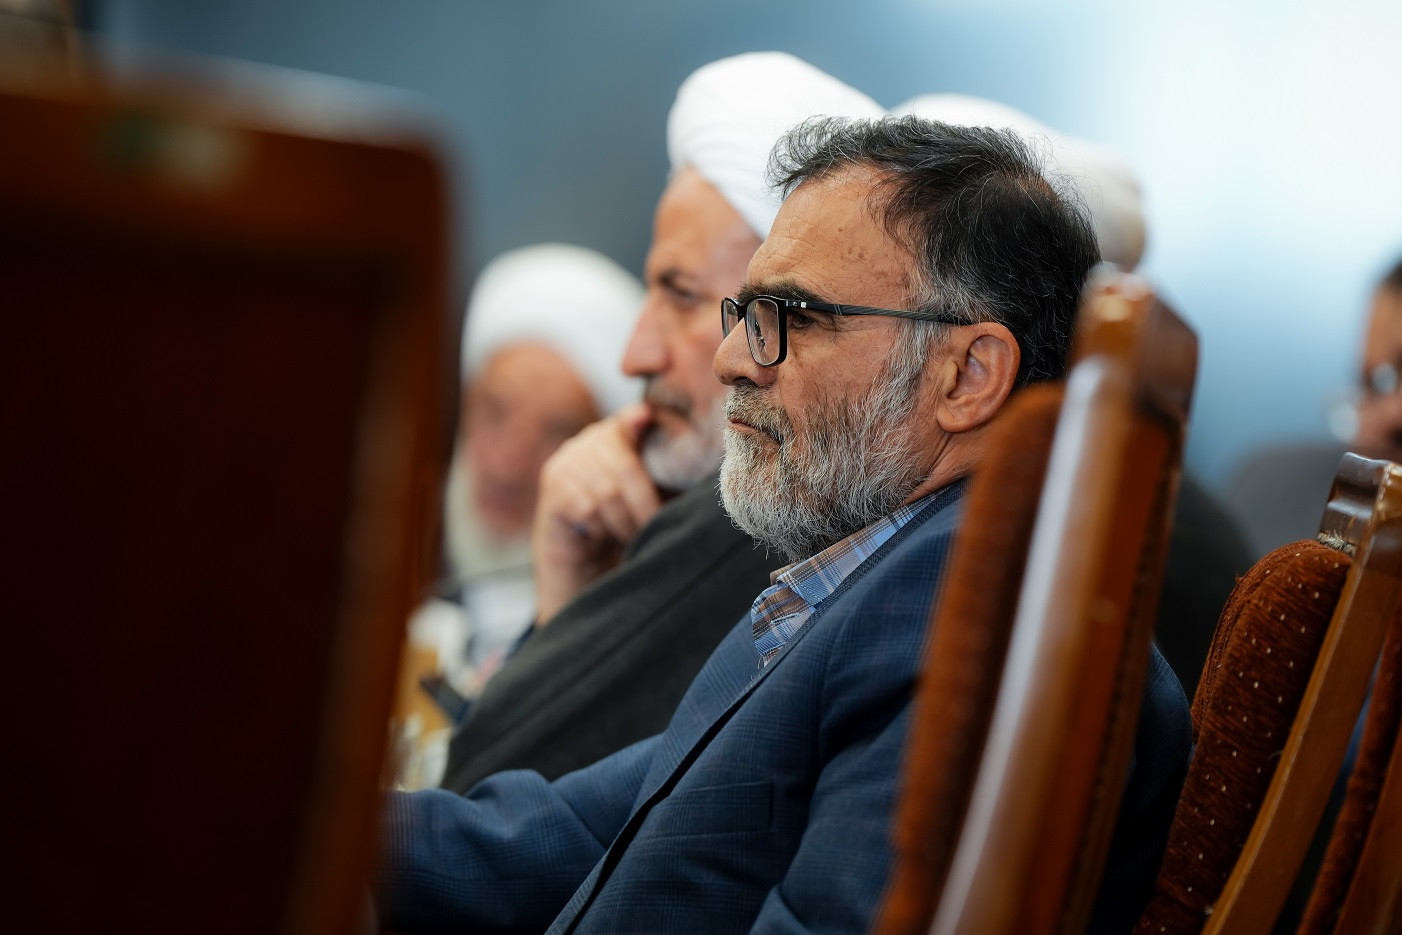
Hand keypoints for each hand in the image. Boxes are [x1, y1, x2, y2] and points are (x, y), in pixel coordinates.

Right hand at [532, 403, 661, 623]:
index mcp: (613, 436)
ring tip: (632, 537)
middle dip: (645, 503)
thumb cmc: (624, 526)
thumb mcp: (649, 496)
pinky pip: (586, 508)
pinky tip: (602, 535)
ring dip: (625, 521)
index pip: (627, 420)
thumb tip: (685, 457)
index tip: (645, 418)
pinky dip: (601, 527)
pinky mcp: (551, 489)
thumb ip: (663, 473)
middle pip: (626, 466)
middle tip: (654, 527)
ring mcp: (564, 464)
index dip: (637, 419)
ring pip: (607, 491)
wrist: (581, 564)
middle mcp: (585, 443)